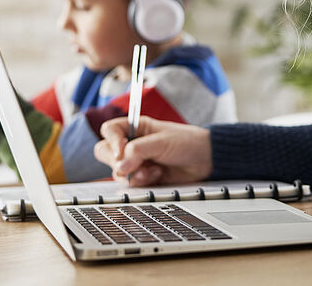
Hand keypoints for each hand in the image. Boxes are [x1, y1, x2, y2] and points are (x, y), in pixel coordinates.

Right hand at [94, 116, 212, 186]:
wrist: (205, 161)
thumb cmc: (187, 143)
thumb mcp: (161, 142)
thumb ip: (137, 151)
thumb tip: (118, 166)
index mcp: (136, 127)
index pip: (109, 131)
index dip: (112, 141)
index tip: (120, 152)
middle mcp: (133, 144)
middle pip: (106, 152)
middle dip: (119, 162)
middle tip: (133, 165)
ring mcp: (137, 161)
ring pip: (118, 171)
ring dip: (134, 174)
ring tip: (152, 171)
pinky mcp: (143, 177)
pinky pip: (131, 183)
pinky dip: (142, 181)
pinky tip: (157, 175)